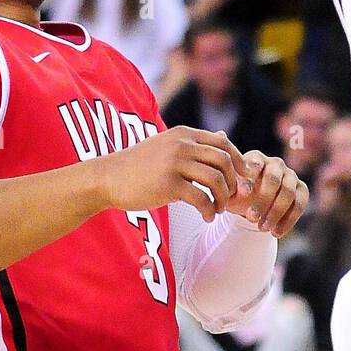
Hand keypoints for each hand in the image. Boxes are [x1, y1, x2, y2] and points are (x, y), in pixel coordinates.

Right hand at [97, 125, 247, 220]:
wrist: (107, 177)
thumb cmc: (140, 164)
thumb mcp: (168, 145)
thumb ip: (196, 143)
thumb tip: (224, 136)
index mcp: (184, 134)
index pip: (222, 142)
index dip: (238, 159)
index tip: (243, 176)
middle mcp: (182, 144)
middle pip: (224, 160)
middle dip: (233, 181)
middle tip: (232, 196)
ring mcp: (175, 163)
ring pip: (215, 179)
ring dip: (223, 198)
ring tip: (218, 209)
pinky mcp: (167, 184)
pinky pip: (200, 198)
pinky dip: (209, 210)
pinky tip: (207, 217)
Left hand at [227, 150, 308, 236]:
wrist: (252, 207)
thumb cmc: (239, 196)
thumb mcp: (232, 193)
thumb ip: (235, 189)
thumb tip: (245, 190)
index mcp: (257, 159)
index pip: (256, 163)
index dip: (250, 177)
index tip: (244, 193)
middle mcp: (276, 164)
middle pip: (273, 179)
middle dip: (263, 200)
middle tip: (252, 218)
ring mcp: (291, 176)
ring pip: (288, 192)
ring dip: (276, 212)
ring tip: (262, 228)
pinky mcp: (302, 190)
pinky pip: (300, 203)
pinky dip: (288, 220)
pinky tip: (276, 233)